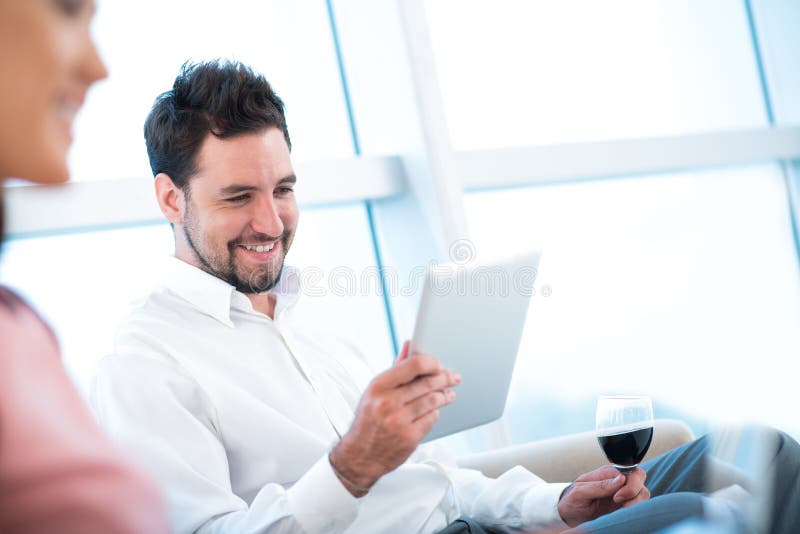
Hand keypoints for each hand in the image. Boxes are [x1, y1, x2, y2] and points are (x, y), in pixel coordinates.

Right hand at [329, 341, 460, 495]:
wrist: (359, 456)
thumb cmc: (368, 420)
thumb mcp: (375, 391)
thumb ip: (395, 368)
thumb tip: (409, 344)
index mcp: (378, 386)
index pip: (413, 365)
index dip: (431, 363)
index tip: (438, 364)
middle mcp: (388, 403)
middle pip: (428, 383)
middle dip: (445, 378)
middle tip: (453, 377)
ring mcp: (399, 421)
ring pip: (433, 401)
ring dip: (445, 396)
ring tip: (449, 394)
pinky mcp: (409, 438)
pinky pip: (432, 419)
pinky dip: (435, 413)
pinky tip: (435, 410)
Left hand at [557, 465, 649, 526]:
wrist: (569, 516)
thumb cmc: (572, 501)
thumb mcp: (579, 492)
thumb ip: (599, 485)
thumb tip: (620, 479)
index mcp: (607, 473)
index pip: (629, 470)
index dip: (629, 485)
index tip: (617, 498)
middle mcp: (617, 481)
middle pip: (640, 477)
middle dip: (636, 491)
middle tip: (620, 503)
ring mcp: (623, 493)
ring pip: (643, 492)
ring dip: (637, 502)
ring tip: (621, 510)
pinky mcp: (624, 506)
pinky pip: (639, 505)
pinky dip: (635, 509)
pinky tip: (622, 513)